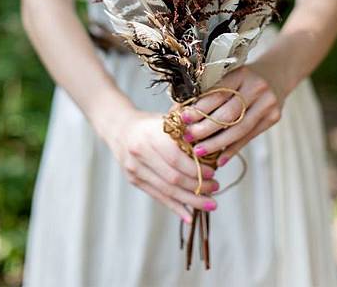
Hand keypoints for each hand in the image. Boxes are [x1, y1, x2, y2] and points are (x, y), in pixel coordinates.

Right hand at [104, 107, 219, 222]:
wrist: (119, 128)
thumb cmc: (150, 123)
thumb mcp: (166, 121)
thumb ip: (185, 133)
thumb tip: (213, 150)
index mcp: (150, 135)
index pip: (175, 158)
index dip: (195, 169)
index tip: (213, 173)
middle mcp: (140, 153)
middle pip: (172, 178)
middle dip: (197, 187)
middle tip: (216, 188)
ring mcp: (135, 169)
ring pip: (166, 191)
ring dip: (190, 200)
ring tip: (210, 204)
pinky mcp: (134, 180)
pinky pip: (157, 196)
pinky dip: (175, 207)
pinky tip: (189, 216)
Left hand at [180, 65, 283, 165]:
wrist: (277, 73)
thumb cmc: (245, 76)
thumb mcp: (230, 75)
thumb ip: (211, 91)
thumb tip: (181, 111)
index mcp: (242, 73)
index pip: (218, 94)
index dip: (199, 108)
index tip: (182, 118)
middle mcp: (257, 88)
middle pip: (228, 114)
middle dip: (205, 129)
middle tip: (188, 137)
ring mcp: (268, 104)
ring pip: (239, 129)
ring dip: (217, 143)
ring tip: (199, 152)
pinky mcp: (273, 118)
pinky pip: (249, 137)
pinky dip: (233, 149)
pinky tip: (220, 159)